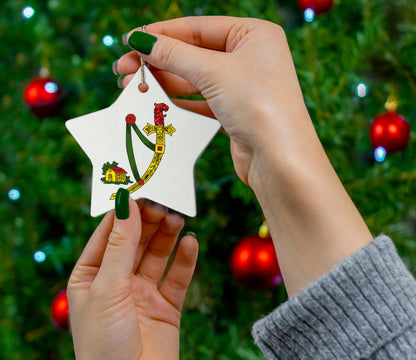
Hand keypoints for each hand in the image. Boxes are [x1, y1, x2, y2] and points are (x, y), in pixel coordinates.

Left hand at [67, 199, 197, 359]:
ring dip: (167, 236)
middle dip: (149, 221)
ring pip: (157, 255)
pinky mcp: (166, 307)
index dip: (124, 211)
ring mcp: (143, 294)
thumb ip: (120, 245)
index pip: (108, 234)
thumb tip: (126, 204)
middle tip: (164, 202)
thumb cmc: (104, 345)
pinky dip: (185, 260)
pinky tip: (191, 243)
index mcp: (91, 276)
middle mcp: (117, 282)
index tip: (140, 189)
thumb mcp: (107, 287)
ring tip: (177, 218)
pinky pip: (177, 277)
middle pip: (136, 241)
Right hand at [116, 16, 309, 184]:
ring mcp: (243, 87)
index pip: (198, 28)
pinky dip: (178, 103)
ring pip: (195, 80)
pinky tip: (156, 105)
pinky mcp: (236, 113)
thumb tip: (141, 40)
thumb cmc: (257, 105)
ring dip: (164, 83)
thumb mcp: (213, 72)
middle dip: (158, 61)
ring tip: (133, 87)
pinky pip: (201, 102)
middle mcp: (250, 58)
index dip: (162, 34)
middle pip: (194, 54)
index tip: (130, 41)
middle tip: (124, 69)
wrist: (279, 160)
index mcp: (254, 34)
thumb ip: (175, 55)